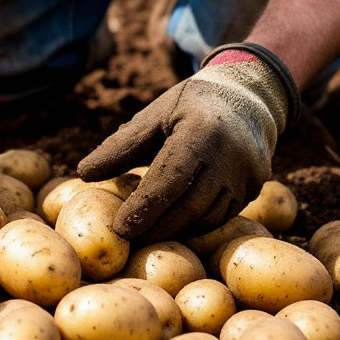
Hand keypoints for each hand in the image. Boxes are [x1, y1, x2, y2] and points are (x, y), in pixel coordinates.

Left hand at [77, 43, 299, 240]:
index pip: (169, 178)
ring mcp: (249, 174)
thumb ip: (121, 146)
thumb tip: (82, 173)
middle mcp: (231, 154)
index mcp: (202, 130)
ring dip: (176, 232)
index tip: (119, 229)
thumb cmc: (189, 106)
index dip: (144, 207)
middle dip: (156, 227)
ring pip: (208, 217)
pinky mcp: (257, 187)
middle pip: (190, 205)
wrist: (246, 98)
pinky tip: (173, 228)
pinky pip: (223, 216)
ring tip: (146, 238)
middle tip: (127, 241)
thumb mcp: (154, 115)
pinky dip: (196, 226)